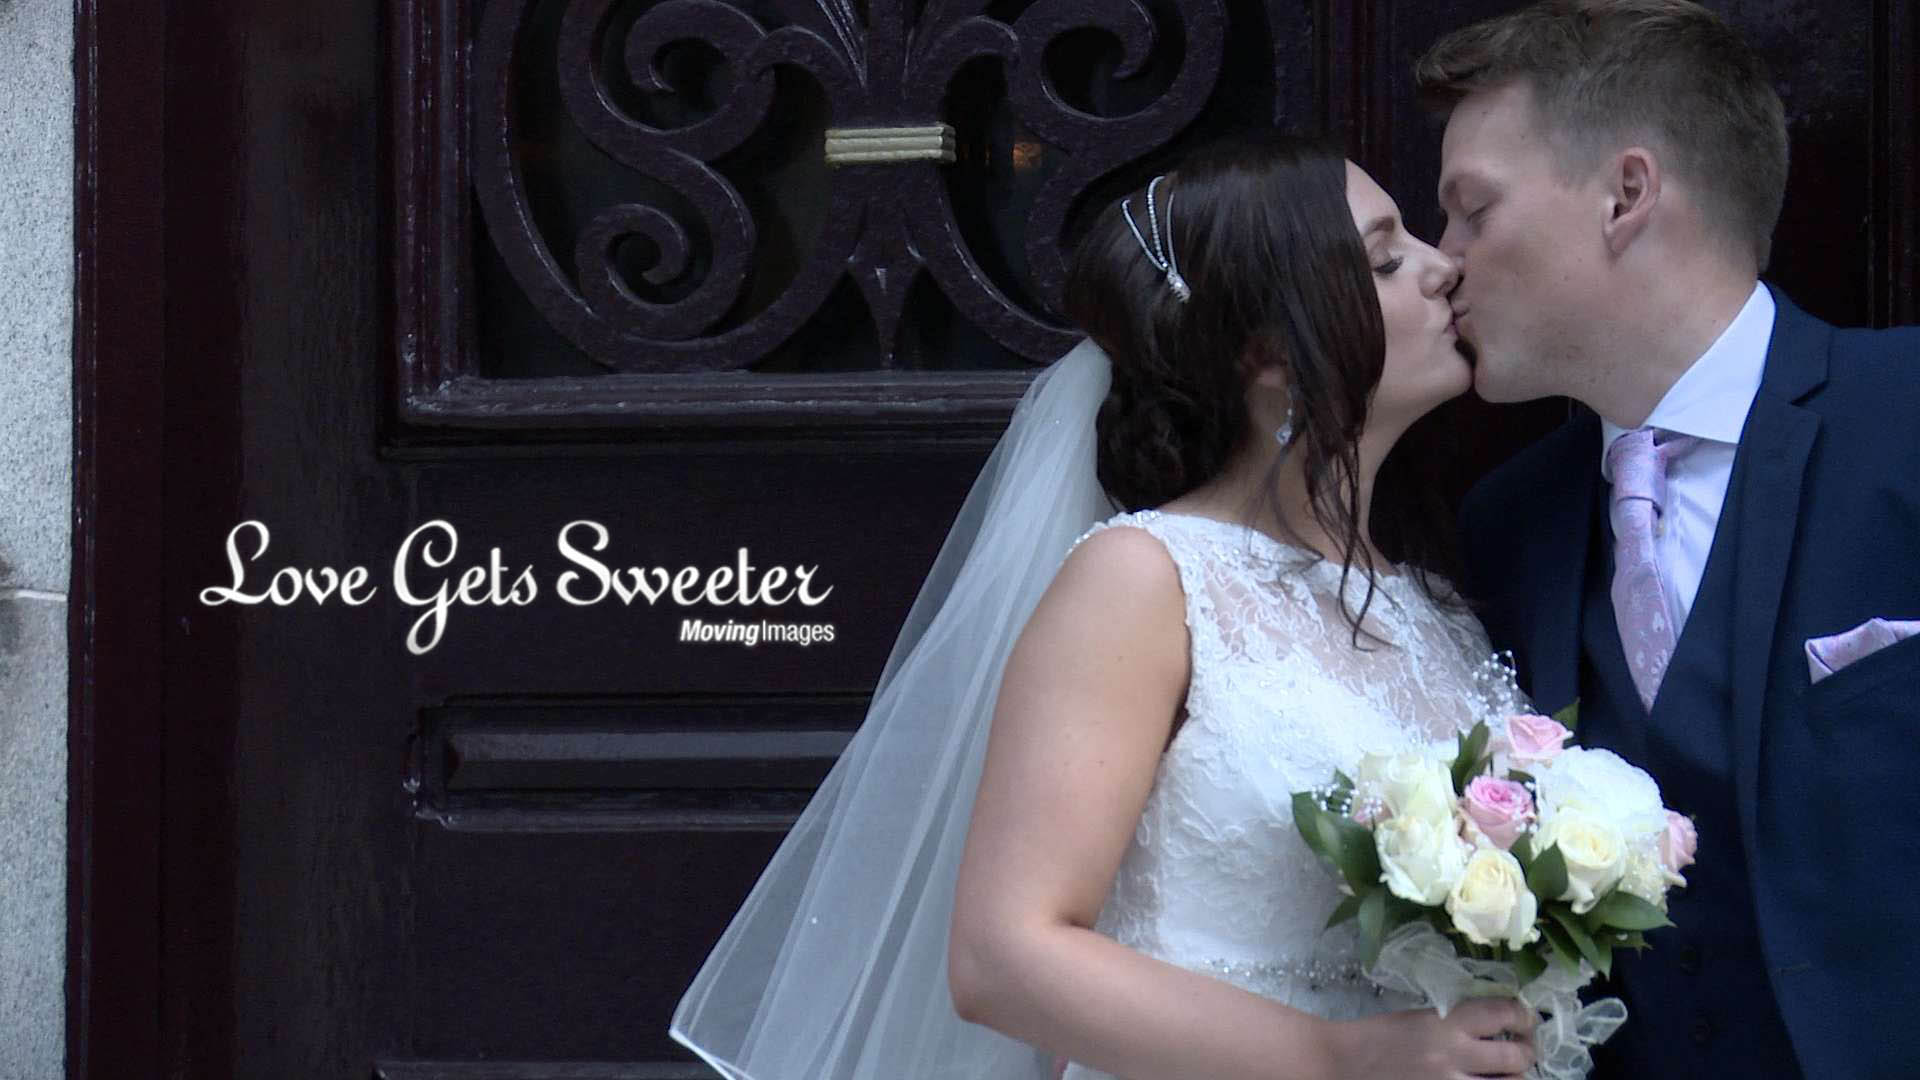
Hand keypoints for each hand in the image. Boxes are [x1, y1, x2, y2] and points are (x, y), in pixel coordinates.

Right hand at [1327, 997, 1536, 1079]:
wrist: (1342, 1064)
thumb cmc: (1378, 1036)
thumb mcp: (1421, 1018)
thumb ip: (1457, 1023)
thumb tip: (1497, 1027)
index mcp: (1446, 1022)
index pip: (1503, 1013)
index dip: (1524, 1015)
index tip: (1526, 1019)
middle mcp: (1454, 1055)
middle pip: (1516, 1056)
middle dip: (1527, 1053)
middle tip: (1523, 1050)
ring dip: (1514, 1078)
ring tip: (1508, 1074)